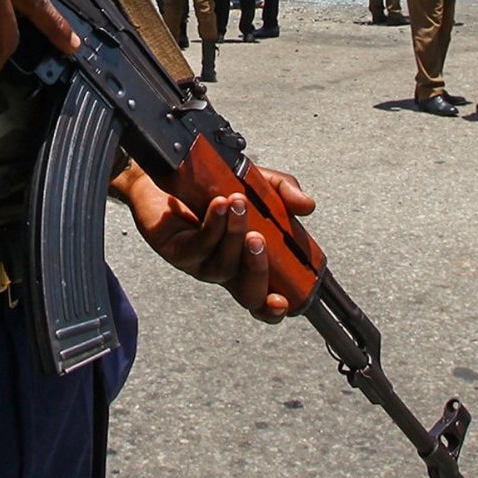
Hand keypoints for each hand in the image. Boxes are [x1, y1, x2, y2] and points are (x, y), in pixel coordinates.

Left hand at [121, 160, 316, 321]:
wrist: (171, 167)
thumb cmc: (214, 183)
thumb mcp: (258, 183)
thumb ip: (284, 192)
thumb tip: (307, 206)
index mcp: (245, 262)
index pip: (262, 298)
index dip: (272, 309)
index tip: (283, 301)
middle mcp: (223, 268)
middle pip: (246, 293)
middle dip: (257, 270)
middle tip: (259, 239)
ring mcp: (199, 262)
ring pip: (222, 266)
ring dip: (233, 234)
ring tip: (238, 203)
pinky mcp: (176, 250)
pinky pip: (198, 247)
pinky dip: (212, 226)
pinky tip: (219, 205)